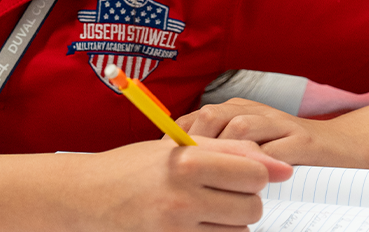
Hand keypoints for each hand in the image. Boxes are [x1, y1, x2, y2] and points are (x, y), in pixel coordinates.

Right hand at [66, 137, 291, 231]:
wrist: (86, 197)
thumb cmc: (132, 167)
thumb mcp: (178, 146)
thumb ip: (231, 151)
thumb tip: (283, 169)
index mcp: (187, 161)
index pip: (255, 173)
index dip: (255, 174)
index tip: (241, 174)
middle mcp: (184, 197)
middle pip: (252, 207)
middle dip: (244, 200)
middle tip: (220, 192)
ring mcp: (177, 227)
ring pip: (238, 231)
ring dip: (230, 221)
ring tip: (204, 208)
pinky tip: (195, 224)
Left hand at [178, 98, 355, 167]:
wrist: (343, 148)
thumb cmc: (290, 152)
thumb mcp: (253, 145)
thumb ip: (223, 148)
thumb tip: (180, 164)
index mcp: (241, 111)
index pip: (200, 116)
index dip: (180, 136)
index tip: (166, 159)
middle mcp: (258, 112)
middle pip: (216, 115)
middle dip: (196, 140)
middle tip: (185, 169)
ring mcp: (281, 124)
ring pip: (242, 127)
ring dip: (224, 151)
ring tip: (210, 175)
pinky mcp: (304, 141)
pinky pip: (276, 150)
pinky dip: (259, 165)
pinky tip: (247, 183)